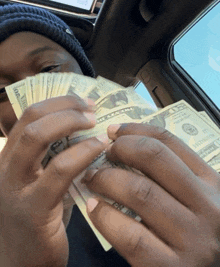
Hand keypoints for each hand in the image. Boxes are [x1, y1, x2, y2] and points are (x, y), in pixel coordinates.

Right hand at [0, 95, 104, 266]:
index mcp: (9, 156)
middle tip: (92, 108)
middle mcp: (5, 166)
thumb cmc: (38, 218)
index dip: (59, 101)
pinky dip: (82, 152)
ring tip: (96, 124)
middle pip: (31, 119)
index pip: (29, 114)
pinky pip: (58, 170)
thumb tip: (86, 130)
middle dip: (65, 106)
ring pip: (37, 137)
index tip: (84, 101)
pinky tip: (99, 148)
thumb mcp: (41, 180)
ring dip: (71, 123)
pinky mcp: (31, 209)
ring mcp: (14, 186)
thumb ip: (54, 156)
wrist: (21, 263)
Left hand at [84, 123, 219, 266]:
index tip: (114, 131)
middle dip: (121, 149)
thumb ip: (173, 175)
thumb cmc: (193, 233)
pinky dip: (105, 217)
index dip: (136, 130)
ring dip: (107, 179)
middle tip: (102, 153)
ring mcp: (193, 240)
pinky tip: (94, 208)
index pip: (171, 142)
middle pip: (155, 159)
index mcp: (213, 185)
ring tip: (92, 178)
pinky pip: (130, 235)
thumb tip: (126, 142)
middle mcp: (208, 208)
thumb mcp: (196, 200)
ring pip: (139, 192)